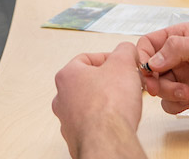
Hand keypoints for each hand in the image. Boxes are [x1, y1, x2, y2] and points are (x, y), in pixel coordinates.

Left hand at [53, 42, 146, 158]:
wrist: (107, 140)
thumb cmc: (110, 105)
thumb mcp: (124, 63)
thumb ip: (125, 50)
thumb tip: (126, 49)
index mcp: (67, 76)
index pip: (86, 58)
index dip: (108, 58)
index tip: (121, 63)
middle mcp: (62, 98)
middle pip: (87, 82)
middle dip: (108, 81)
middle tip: (124, 82)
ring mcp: (66, 120)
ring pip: (87, 104)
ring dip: (105, 101)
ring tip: (123, 102)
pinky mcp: (76, 138)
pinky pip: (90, 123)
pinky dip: (102, 120)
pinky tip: (116, 121)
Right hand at [136, 23, 188, 116]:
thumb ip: (176, 49)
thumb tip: (152, 60)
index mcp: (180, 37)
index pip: (149, 43)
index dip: (143, 56)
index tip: (146, 69)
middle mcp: (179, 57)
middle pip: (150, 68)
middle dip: (152, 79)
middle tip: (158, 86)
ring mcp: (183, 78)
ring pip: (158, 87)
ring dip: (166, 92)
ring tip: (185, 93)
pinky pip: (169, 103)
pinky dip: (174, 104)